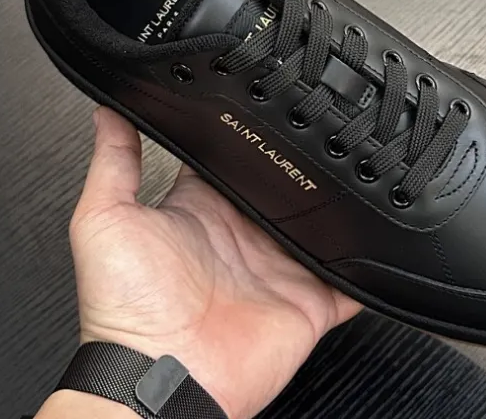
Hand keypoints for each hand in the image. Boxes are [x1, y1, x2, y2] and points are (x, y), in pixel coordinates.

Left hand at [66, 107, 359, 418]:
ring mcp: (280, 269)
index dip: (249, 135)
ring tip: (362, 171)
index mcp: (203, 211)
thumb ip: (114, 163)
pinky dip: (368, 267)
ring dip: (337, 208)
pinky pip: (351, 281)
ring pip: (320, 227)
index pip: (232, 160)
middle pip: (283, 188)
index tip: (270, 104)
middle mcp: (244, 236)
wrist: (161, 382)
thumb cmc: (127, 310)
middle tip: (328, 130)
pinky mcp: (310, 302)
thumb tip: (106, 110)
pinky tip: (381, 241)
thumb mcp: (105, 220)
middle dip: (304, 164)